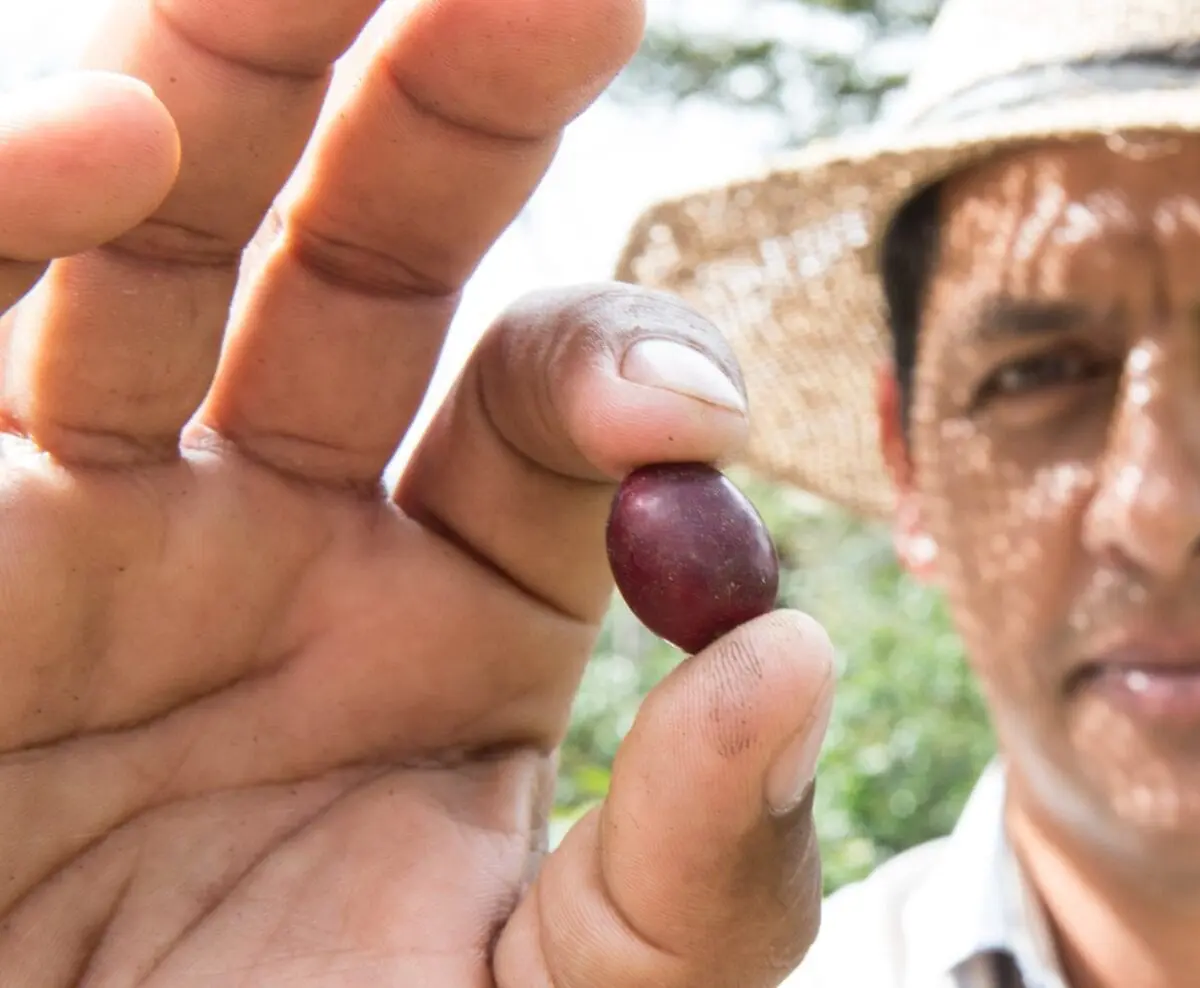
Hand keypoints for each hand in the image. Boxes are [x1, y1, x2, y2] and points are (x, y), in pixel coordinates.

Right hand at [0, 2, 833, 985]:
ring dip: (219, 70)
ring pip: (144, 235)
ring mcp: (73, 515)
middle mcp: (260, 519)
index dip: (619, 363)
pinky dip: (3, 211)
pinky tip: (101, 134)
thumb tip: (796, 666)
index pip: (549, 396)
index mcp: (443, 601)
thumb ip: (697, 874)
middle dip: (444, 95)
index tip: (682, 421)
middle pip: (356, 241)